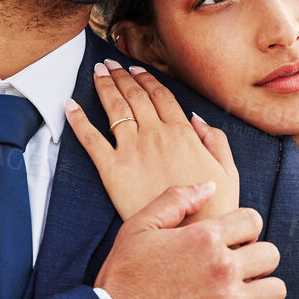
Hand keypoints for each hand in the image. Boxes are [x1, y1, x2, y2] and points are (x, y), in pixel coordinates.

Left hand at [64, 60, 239, 222]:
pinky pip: (91, 139)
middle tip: (109, 65)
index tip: (134, 70)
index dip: (145, 79)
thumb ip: (216, 140)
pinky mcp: (112, 170)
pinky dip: (78, 120)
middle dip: (120, 76)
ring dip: (104, 87)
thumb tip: (196, 118)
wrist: (191, 234)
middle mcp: (155, 134)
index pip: (160, 95)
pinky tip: (69, 106)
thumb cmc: (214, 208)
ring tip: (97, 72)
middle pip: (134, 96)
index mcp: (183, 132)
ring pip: (114, 109)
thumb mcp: (228, 171)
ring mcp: (132, 150)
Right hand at [96, 182, 285, 298]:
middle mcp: (223, 266)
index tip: (232, 245)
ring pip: (277, 288)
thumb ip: (175, 200)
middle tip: (238, 274)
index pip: (253, 221)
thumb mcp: (138, 230)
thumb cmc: (122, 280)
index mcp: (203, 237)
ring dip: (263, 293)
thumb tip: (210, 186)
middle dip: (257, 261)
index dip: (244, 231)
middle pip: (271, 254)